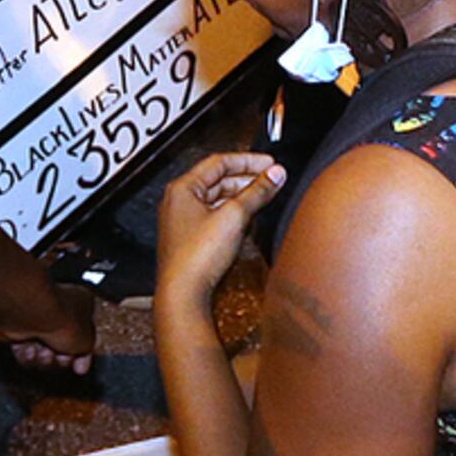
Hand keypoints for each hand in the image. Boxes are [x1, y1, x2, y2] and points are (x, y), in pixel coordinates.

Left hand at [0, 273, 97, 372]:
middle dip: (61, 358)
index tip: (80, 368)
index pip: (86, 333)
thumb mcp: (87, 341)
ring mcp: (39, 316)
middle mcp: (61, 306)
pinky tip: (30, 350)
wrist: (29, 316)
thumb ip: (88, 348)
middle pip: (63, 344)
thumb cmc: (61, 320)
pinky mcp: (19, 326)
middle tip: (61, 359)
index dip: (83, 354)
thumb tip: (85, 350)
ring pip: (44, 349)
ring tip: (44, 353)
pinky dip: (27, 354)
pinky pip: (26, 349)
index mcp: (83, 302)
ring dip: (44, 357)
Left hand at [155, 152, 286, 314]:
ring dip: (242, 198)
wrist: (184, 295)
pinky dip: (234, 216)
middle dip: (247, 180)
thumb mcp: (234, 217)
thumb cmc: (196, 257)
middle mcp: (180, 202)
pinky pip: (216, 218)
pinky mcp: (192, 240)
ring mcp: (184, 222)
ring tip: (264, 198)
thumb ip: (257, 192)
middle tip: (271, 180)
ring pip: (219, 200)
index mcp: (183, 188)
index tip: (269, 163)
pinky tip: (249, 221)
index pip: (219, 162)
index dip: (247, 160)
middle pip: (219, 180)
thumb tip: (275, 175)